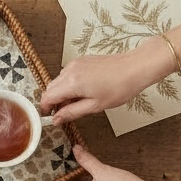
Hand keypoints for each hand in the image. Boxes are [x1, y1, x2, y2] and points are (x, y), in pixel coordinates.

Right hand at [39, 49, 163, 124]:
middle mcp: (70, 71)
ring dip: (61, 92)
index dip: (45, 108)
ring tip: (77, 102)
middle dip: (53, 101)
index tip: (48, 116)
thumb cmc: (120, 87)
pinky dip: (69, 84)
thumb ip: (72, 112)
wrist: (135, 68)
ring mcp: (75, 64)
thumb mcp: (95, 106)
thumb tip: (57, 119)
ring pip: (58, 81)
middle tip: (63, 113)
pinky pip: (67, 74)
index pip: (47, 97)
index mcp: (72, 83)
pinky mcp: (81, 60)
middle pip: (50, 88)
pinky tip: (83, 91)